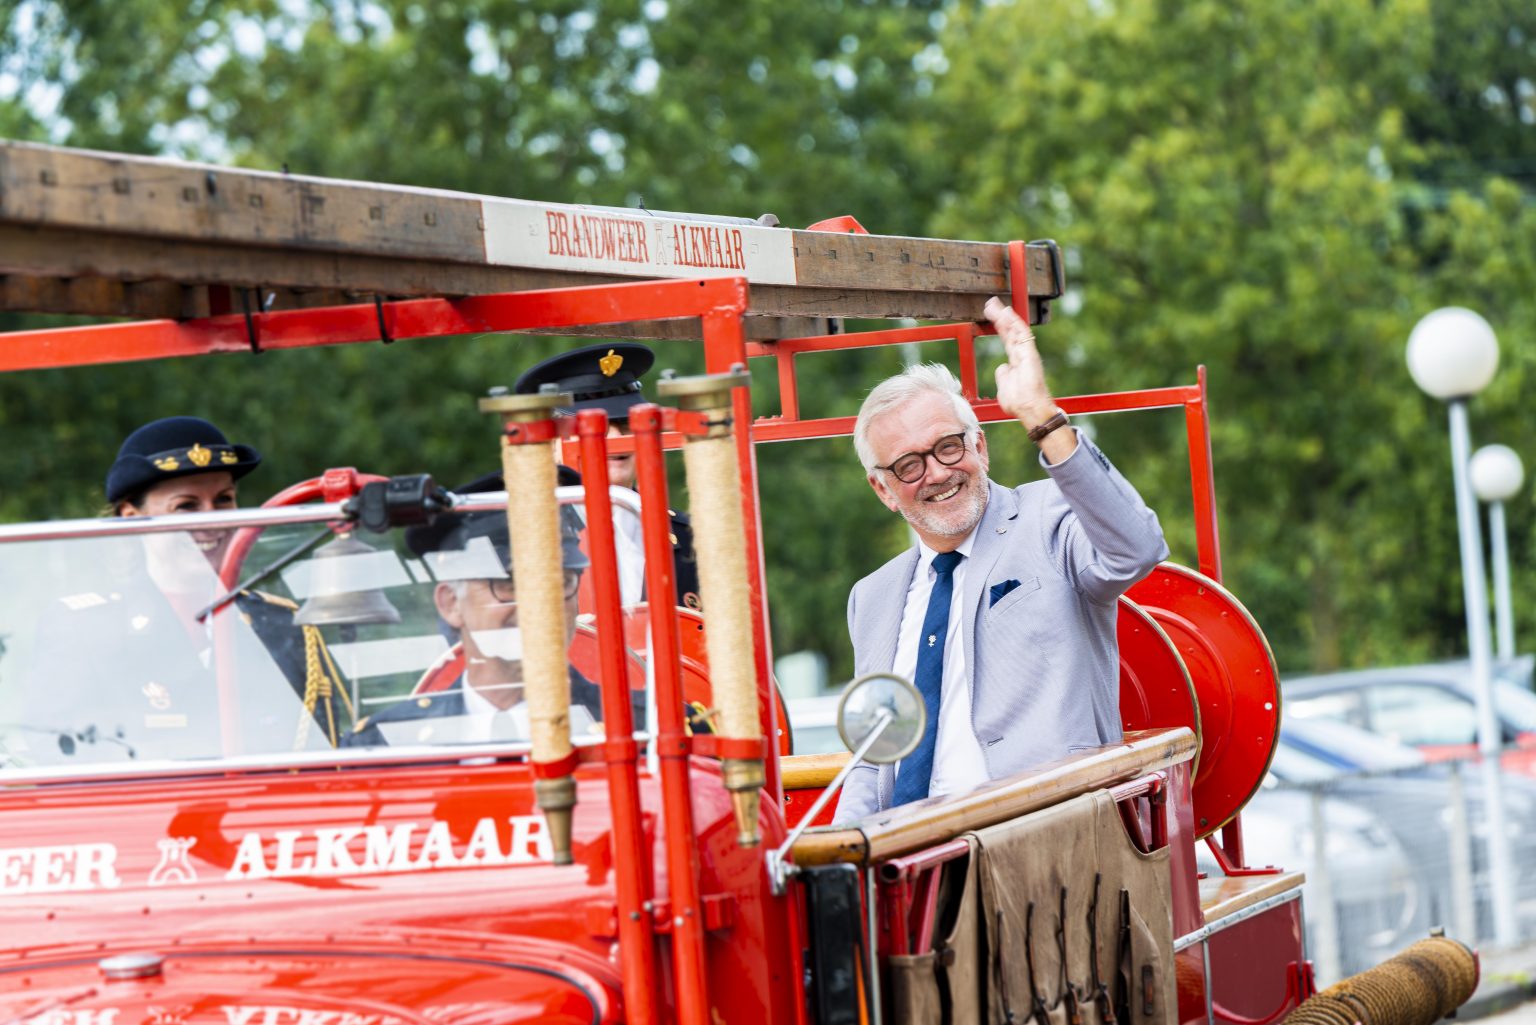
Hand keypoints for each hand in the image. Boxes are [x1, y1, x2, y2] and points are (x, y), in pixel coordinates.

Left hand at [986, 297, 1056, 425]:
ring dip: (1004, 316)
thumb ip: (1003, 375)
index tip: (991, 316)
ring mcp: (1026, 353)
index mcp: (1016, 361)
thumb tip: (1002, 367)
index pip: (1007, 339)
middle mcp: (1022, 354)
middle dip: (1000, 317)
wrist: (1029, 408)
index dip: (1000, 327)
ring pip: (1015, 329)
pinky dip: (1014, 323)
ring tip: (993, 305)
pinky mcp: (1029, 353)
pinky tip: (1006, 313)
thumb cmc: (1018, 402)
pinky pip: (1021, 334)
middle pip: (1010, 331)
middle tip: (990, 304)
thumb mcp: (1004, 387)